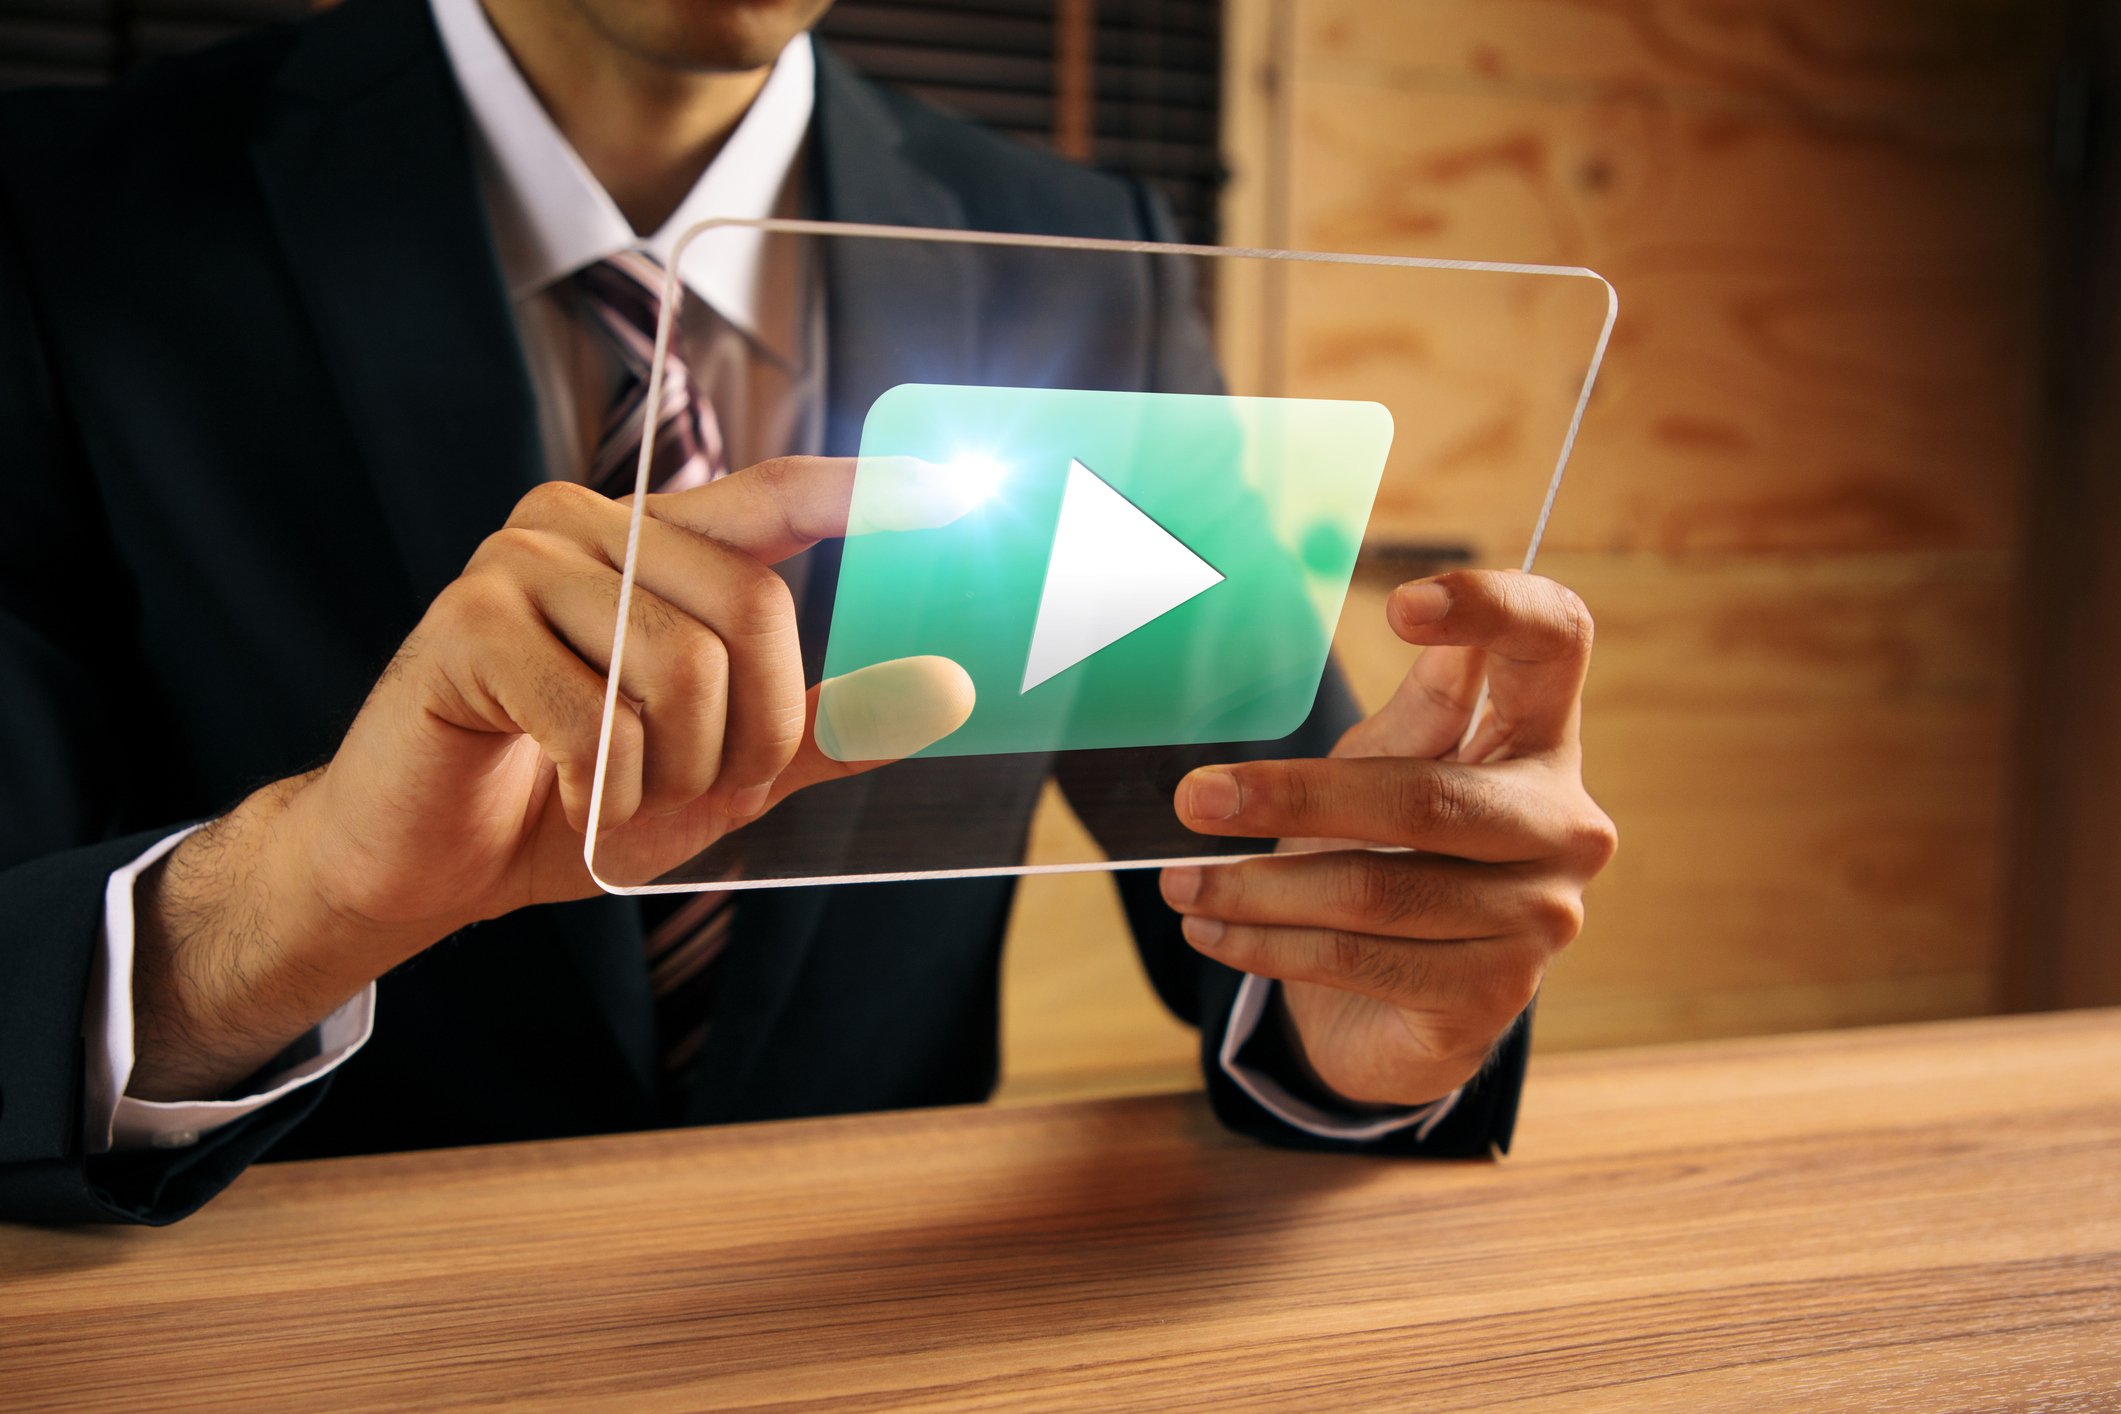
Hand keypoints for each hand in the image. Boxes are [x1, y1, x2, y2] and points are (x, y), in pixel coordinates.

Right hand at [132, 457, 972, 1098]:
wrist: (430, 861)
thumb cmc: (579, 798)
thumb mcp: (725, 768)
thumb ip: (824, 726)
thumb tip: (946, 691)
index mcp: (656, 541)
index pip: (774, 494)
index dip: (859, 492)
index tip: (951, 490)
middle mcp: (588, 525)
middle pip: (751, 607)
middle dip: (752, 732)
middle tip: (705, 787)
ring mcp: (521, 561)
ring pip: (680, 669)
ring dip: (673, 771)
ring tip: (624, 794)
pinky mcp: (466, 623)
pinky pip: (598, 718)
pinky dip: (604, 789)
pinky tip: (567, 796)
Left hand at [1157, 570, 1616, 1109]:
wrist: (1396, 1001)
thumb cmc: (1394, 853)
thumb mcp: (1391, 765)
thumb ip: (1414, 710)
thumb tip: (1421, 611)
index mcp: (1543, 739)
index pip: (1556, 643)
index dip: (1496, 609)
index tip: (1402, 606)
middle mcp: (1564, 827)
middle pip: (1426, 798)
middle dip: (1294, 799)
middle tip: (1195, 800)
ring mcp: (1540, 917)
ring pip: (1376, 890)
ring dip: (1256, 888)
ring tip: (1181, 884)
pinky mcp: (1494, 996)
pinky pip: (1359, 959)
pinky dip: (1268, 946)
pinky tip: (1212, 932)